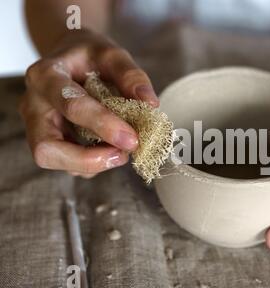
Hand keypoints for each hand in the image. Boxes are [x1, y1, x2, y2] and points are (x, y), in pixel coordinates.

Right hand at [19, 30, 157, 177]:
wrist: (71, 57)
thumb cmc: (89, 56)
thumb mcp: (112, 54)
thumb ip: (131, 75)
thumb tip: (150, 104)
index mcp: (46, 75)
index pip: (72, 106)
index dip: (104, 125)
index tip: (132, 139)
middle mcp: (33, 104)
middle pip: (46, 148)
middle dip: (86, 160)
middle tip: (122, 156)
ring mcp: (36, 126)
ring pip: (51, 160)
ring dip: (90, 164)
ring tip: (121, 152)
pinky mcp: (48, 140)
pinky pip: (65, 163)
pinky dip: (91, 163)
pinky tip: (110, 149)